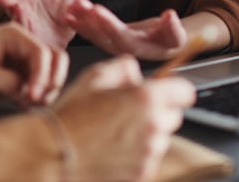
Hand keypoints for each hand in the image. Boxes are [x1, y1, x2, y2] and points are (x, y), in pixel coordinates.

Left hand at [0, 22, 68, 107]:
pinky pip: (41, 86)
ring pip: (51, 73)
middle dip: (51, 80)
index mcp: (14, 35)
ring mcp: (23, 61)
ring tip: (29, 104)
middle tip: (38, 100)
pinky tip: (23, 105)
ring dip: (47, 90)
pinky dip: (39, 97)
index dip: (42, 76)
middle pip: (55, 59)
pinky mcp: (21, 77)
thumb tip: (31, 92)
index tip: (32, 96)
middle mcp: (23, 45)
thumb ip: (10, 83)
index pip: (42, 53)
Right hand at [53, 56, 195, 180]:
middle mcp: (153, 127)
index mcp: (146, 99)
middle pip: (174, 116)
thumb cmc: (72, 116)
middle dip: (158, 111)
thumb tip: (138, 74)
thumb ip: (125, 67)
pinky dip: (138, 155)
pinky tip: (114, 149)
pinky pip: (149, 160)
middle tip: (131, 111)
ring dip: (148, 134)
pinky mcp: (141, 176)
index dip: (174, 89)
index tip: (165, 90)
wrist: (53, 155)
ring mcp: (148, 155)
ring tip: (117, 132)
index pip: (185, 92)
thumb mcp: (96, 76)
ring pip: (162, 139)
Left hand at [65, 0, 186, 60]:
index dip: (108, 23)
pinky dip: (80, 23)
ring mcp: (111, 44)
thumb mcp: (177, 34)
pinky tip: (68, 14)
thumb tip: (170, 16)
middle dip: (89, 19)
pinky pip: (91, 32)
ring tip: (70, 7)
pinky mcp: (107, 38)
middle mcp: (121, 48)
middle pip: (102, 35)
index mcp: (136, 48)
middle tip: (79, 5)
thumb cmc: (170, 40)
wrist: (164, 45)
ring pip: (93, 33)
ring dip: (81, 20)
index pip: (120, 36)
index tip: (97, 10)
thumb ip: (173, 27)